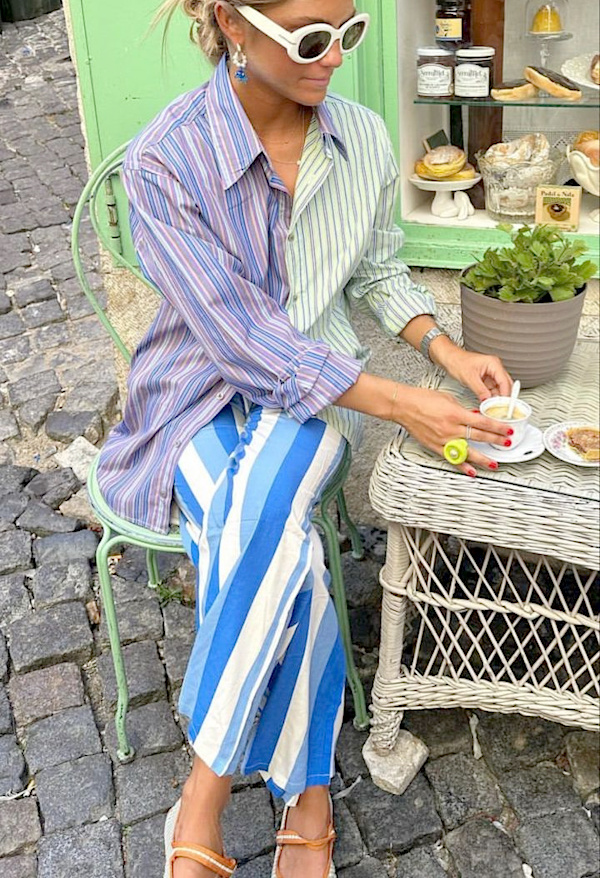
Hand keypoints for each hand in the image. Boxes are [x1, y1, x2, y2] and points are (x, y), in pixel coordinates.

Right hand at [395, 385, 513, 476]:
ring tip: (493, 464)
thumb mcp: (448, 399)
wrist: (404, 406)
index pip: (482, 422)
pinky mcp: (435, 446)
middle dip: (496, 441)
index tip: (507, 431)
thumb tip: (475, 416)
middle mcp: (450, 428)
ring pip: (467, 451)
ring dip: (482, 459)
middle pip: (479, 436)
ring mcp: (443, 439)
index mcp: (455, 414)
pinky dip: (462, 466)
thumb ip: (463, 410)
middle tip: (506, 444)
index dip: (497, 427)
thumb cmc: (422, 399)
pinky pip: (452, 458)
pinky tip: (471, 471)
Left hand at [440, 348, 512, 400]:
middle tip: (501, 408)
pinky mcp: (486, 379)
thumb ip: (480, 390)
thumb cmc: (458, 362)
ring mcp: (491, 373)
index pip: (504, 381)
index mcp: (493, 363)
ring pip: (499, 388)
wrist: (450, 359)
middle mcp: (494, 368)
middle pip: (505, 385)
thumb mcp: (469, 378)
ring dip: (497, 398)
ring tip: (494, 407)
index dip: (506, 394)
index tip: (505, 404)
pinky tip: (489, 403)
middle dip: (503, 397)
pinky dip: (491, 396)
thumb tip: (487, 400)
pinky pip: (492, 389)